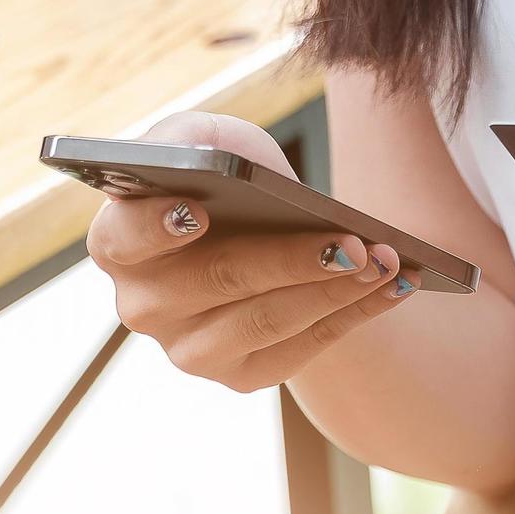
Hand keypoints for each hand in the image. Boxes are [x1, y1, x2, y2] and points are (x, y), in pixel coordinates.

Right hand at [85, 112, 419, 391]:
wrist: (259, 233)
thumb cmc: (224, 177)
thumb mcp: (203, 139)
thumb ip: (188, 137)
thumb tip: (200, 153)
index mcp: (118, 242)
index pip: (124, 238)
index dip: (156, 227)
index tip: (199, 210)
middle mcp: (143, 306)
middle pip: (217, 282)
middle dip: (290, 260)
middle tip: (351, 241)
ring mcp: (189, 350)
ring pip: (266, 321)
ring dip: (335, 291)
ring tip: (385, 261)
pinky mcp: (239, 377)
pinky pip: (302, 349)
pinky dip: (354, 315)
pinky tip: (396, 287)